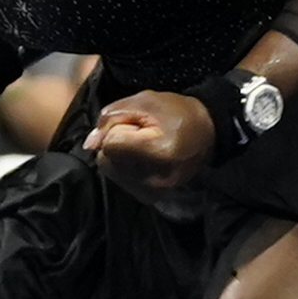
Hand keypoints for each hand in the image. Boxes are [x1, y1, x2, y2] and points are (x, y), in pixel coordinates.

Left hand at [86, 89, 216, 192]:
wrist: (207, 133)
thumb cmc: (177, 112)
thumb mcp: (144, 101)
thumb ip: (110, 117)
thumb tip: (89, 143)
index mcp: (158, 152)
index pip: (110, 145)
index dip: (118, 129)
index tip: (137, 124)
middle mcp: (156, 179)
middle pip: (106, 160)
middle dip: (116, 144)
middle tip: (141, 134)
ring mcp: (154, 192)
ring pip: (110, 171)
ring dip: (119, 156)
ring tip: (144, 146)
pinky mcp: (151, 197)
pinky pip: (120, 180)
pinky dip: (125, 168)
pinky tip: (144, 159)